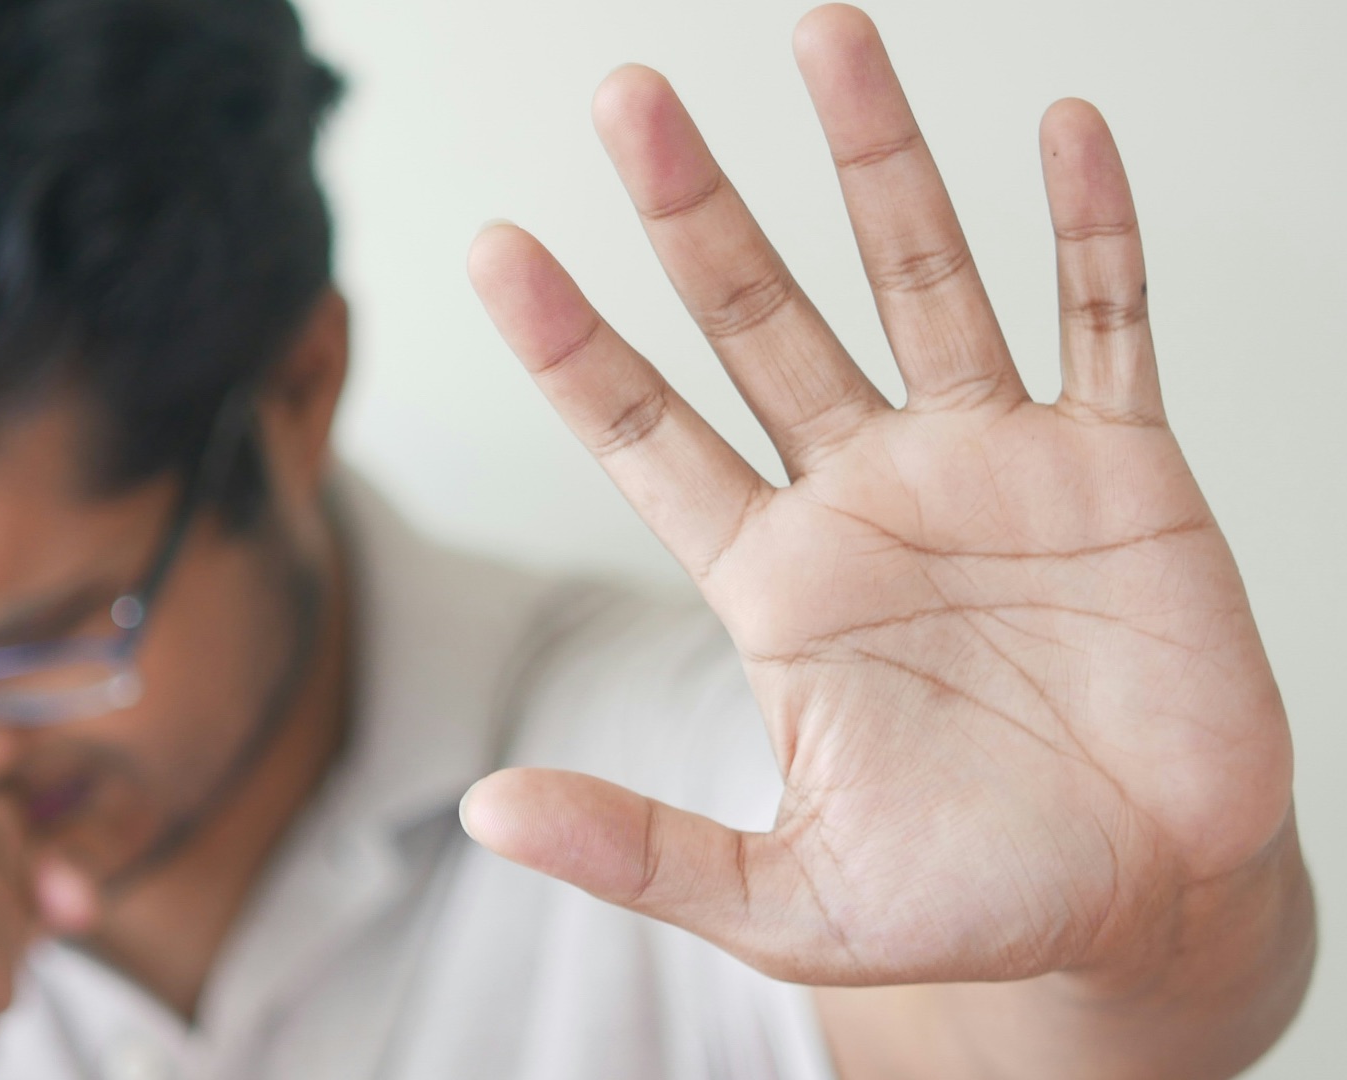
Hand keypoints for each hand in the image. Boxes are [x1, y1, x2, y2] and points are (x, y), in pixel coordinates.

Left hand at [462, 4, 1293, 988]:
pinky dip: (1092, 232)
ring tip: (823, 40)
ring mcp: (993, 466)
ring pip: (922, 278)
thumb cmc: (966, 902)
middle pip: (760, 319)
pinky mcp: (1121, 471)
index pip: (648, 434)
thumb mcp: (784, 899)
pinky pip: (1107, 322)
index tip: (497, 248)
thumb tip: (484, 809)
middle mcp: (867, 494)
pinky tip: (1061, 134)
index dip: (574, 344)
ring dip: (876, 162)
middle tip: (627, 101)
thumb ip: (639, 846)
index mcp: (776, 580)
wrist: (1145, 906)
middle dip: (695, 211)